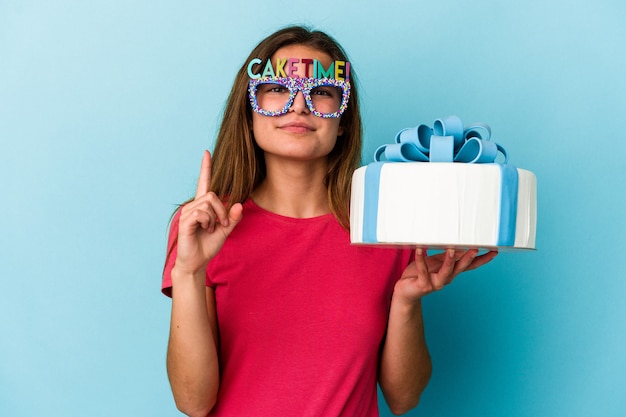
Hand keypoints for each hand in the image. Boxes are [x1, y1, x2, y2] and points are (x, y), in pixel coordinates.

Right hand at [174, 151, 242, 274]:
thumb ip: (233, 218)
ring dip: (215, 217)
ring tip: (211, 229)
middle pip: (212, 195)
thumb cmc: (208, 246)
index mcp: (202, 206)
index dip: (205, 168)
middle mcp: (193, 206)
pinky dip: (208, 221)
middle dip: (222, 210)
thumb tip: (239, 204)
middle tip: (222, 224)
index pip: (203, 183)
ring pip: (207, 203)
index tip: (206, 153)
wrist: (196, 262)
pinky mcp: (185, 221)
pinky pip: (200, 213)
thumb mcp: (225, 231)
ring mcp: (187, 213)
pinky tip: (205, 230)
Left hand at [394, 248, 497, 304]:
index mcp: (451, 272)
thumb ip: (447, 256)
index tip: (494, 251)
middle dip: (468, 258)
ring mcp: (435, 283)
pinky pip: (422, 271)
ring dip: (448, 261)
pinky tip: (420, 249)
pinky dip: (421, 260)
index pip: (470, 265)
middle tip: (476, 248)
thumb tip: (458, 243)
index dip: (482, 259)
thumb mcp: (436, 263)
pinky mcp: (422, 284)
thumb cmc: (421, 274)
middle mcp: (446, 278)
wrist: (406, 292)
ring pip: (445, 272)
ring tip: (450, 249)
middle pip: (460, 268)